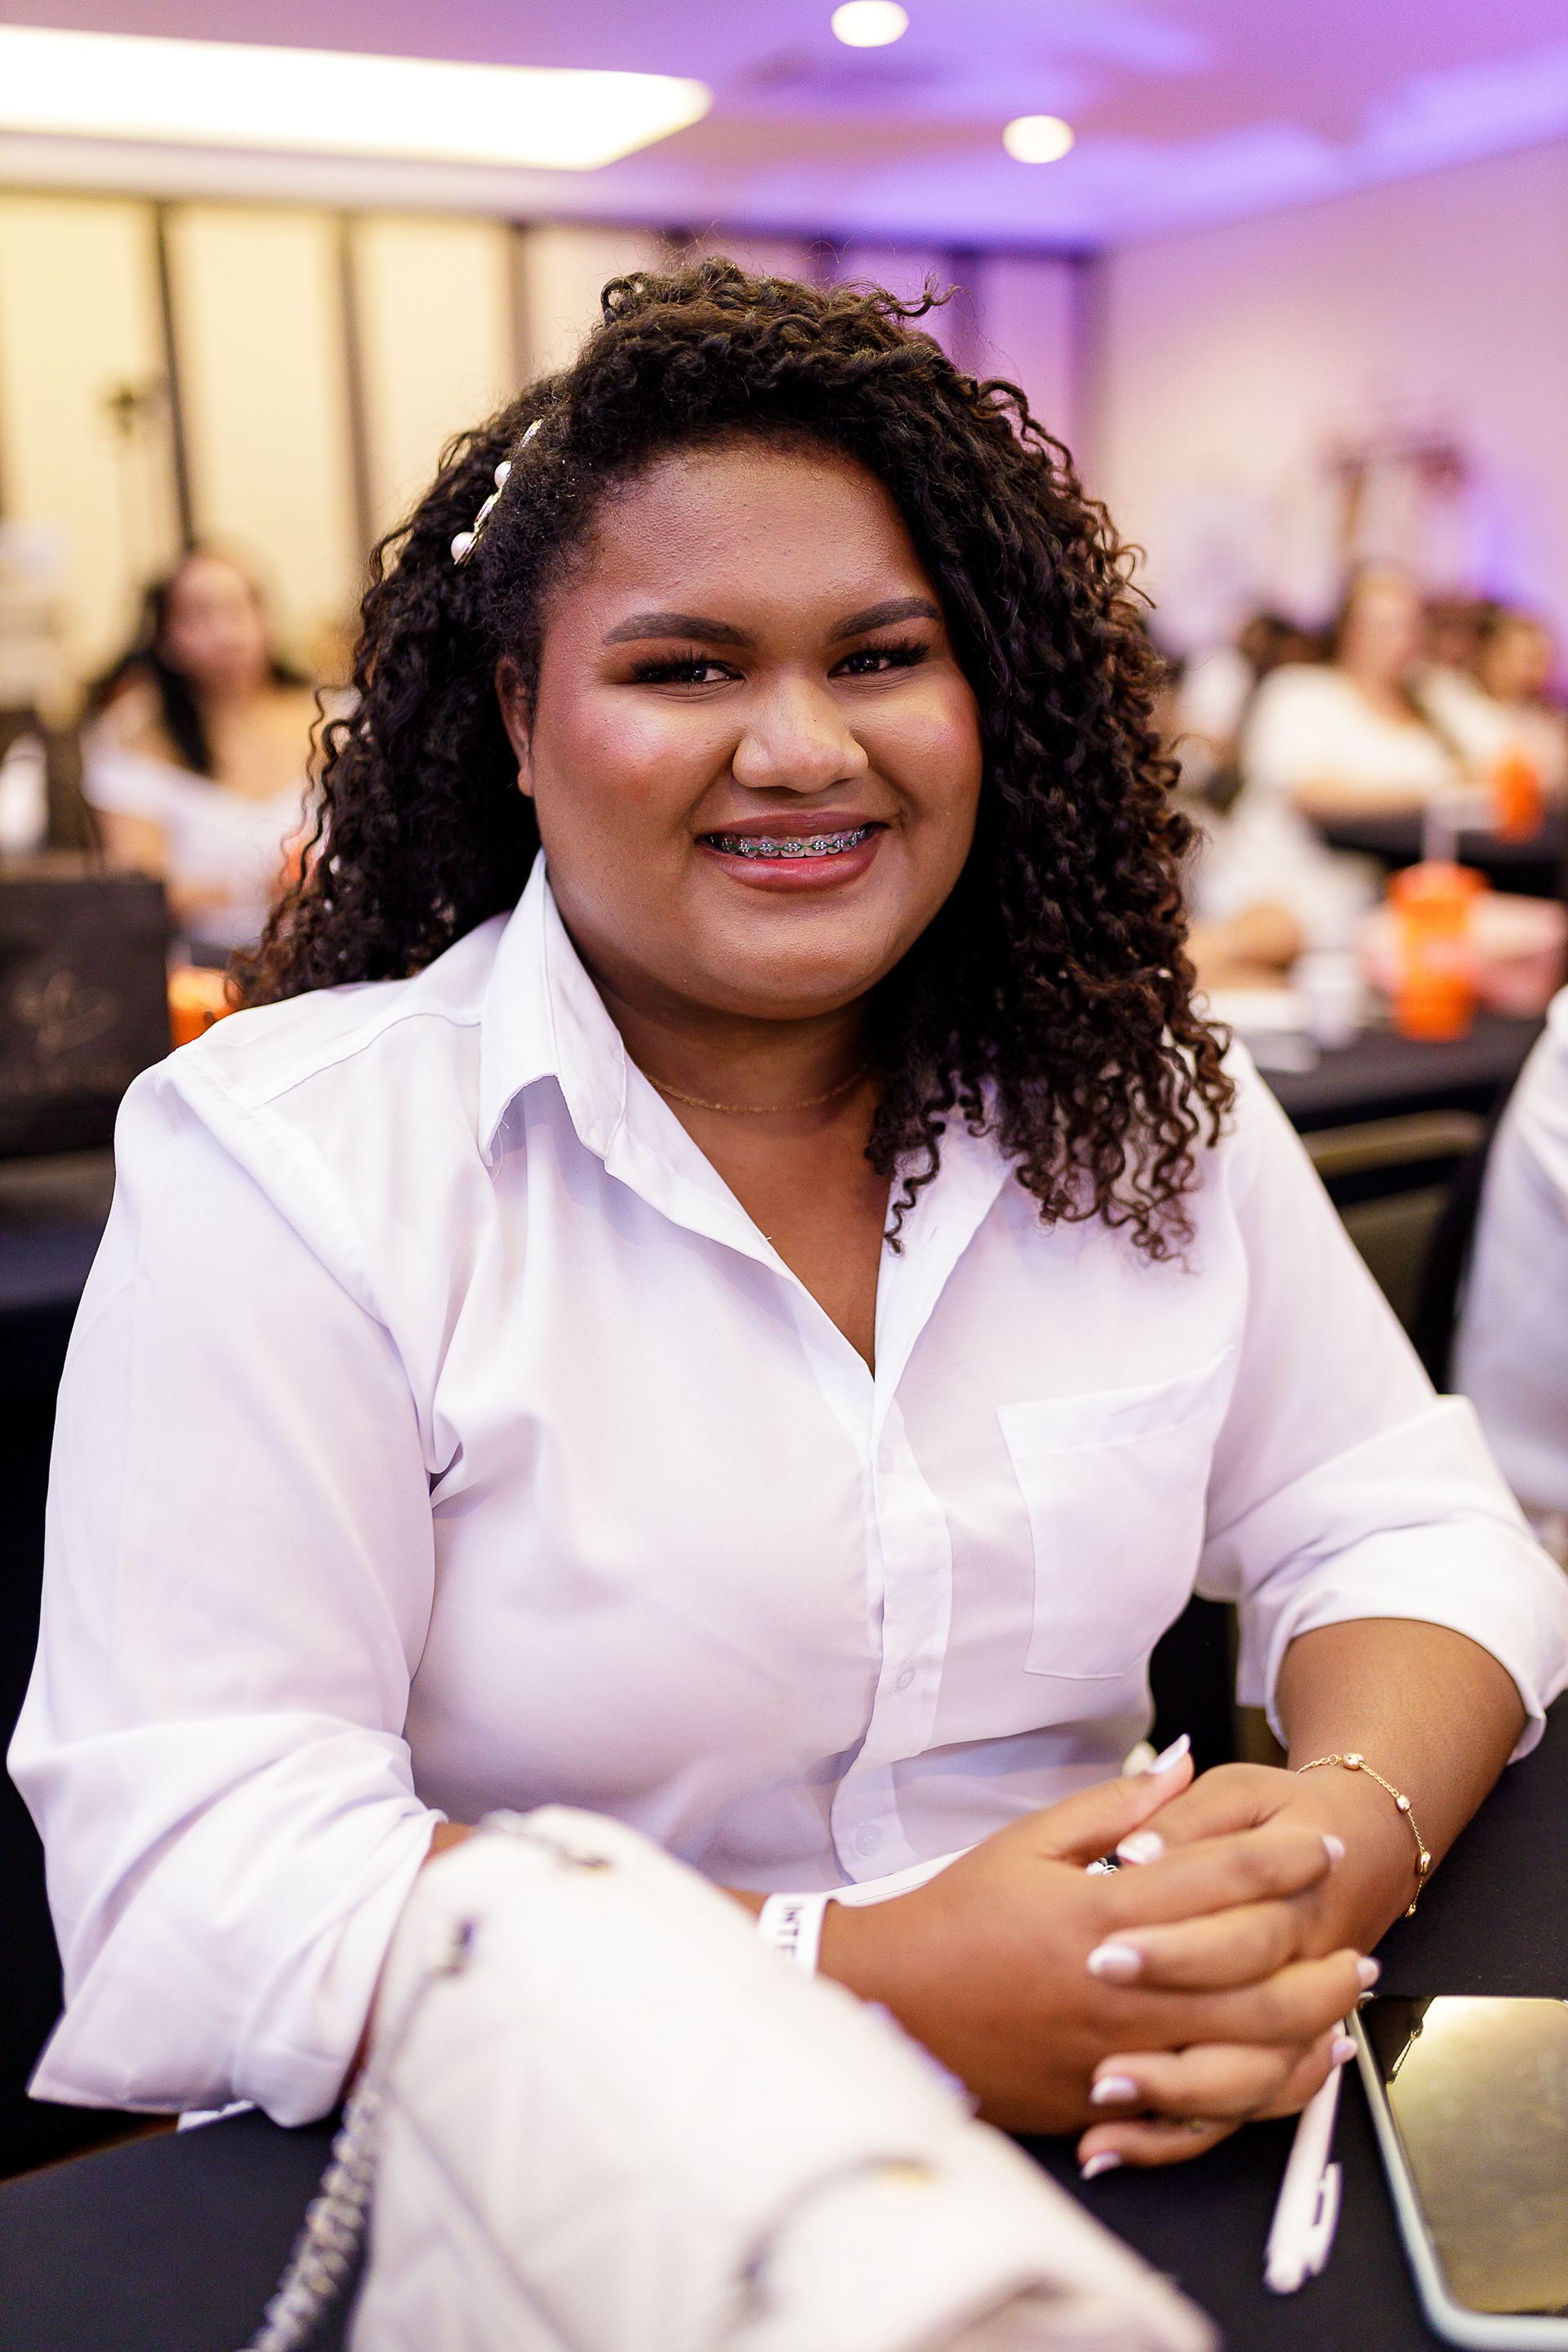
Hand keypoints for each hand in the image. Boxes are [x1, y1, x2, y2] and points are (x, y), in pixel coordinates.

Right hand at [818, 1757, 1367, 2153]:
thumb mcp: (1025, 1842)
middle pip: (1251, 1978)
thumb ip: (1111, 1808)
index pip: (1215, 1881)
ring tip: (1339, 2004)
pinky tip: (1290, 2067)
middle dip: (1317, 1957)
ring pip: (1241, 2053)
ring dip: (1306, 2027)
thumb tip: (1178, 1764)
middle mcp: (1115, 1989)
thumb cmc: (954, 1919)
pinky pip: (1204, 2110)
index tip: (1321, 1845)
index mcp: (1097, 1914)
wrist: (891, 2005)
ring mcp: (1113, 2056)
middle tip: (1355, 1940)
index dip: (1280, 1859)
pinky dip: (1260, 2092)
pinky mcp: (1104, 2104)